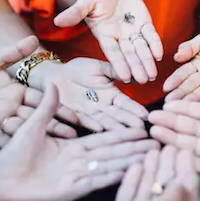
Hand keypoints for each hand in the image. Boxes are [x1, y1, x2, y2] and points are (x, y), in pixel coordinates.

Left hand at [0, 36, 77, 146]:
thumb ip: (15, 53)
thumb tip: (34, 40)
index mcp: (18, 93)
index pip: (44, 101)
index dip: (60, 108)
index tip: (79, 114)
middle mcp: (11, 107)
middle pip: (37, 118)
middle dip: (56, 126)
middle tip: (75, 135)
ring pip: (21, 128)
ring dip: (36, 136)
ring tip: (53, 145)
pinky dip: (6, 141)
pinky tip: (19, 148)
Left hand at [0, 84, 159, 200]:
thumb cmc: (13, 154)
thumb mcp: (32, 125)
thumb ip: (47, 107)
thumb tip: (55, 84)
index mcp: (74, 146)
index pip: (105, 137)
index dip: (124, 132)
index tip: (142, 126)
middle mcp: (80, 161)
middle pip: (114, 152)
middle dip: (135, 148)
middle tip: (157, 143)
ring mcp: (78, 176)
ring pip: (110, 166)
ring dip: (131, 161)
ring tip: (151, 157)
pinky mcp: (72, 190)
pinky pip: (96, 181)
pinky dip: (113, 176)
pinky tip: (130, 172)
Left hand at [33, 58, 148, 131]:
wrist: (54, 75)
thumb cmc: (77, 69)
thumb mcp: (98, 67)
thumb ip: (114, 70)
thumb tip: (134, 73)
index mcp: (111, 94)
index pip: (125, 103)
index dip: (134, 109)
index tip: (145, 115)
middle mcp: (103, 107)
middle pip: (117, 115)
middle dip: (129, 122)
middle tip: (140, 129)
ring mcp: (90, 113)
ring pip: (104, 121)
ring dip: (114, 127)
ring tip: (125, 133)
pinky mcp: (75, 117)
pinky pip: (84, 121)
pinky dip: (92, 125)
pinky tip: (100, 129)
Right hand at [54, 0, 163, 83]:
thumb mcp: (85, 3)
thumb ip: (75, 12)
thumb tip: (58, 21)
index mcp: (105, 34)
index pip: (113, 52)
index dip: (119, 64)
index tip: (125, 77)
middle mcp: (120, 36)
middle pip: (129, 54)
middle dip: (137, 67)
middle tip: (145, 81)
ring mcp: (133, 31)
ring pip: (141, 48)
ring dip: (147, 61)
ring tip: (153, 75)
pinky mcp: (144, 23)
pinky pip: (151, 35)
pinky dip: (155, 44)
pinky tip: (159, 55)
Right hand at [83, 147, 198, 200]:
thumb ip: (176, 194)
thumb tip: (186, 182)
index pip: (188, 200)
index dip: (187, 173)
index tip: (187, 151)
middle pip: (169, 196)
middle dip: (170, 170)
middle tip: (171, 146)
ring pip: (150, 196)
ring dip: (152, 172)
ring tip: (154, 150)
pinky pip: (132, 200)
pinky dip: (135, 183)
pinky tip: (137, 164)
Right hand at [163, 30, 199, 103]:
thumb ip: (190, 47)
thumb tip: (176, 56)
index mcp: (196, 64)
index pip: (183, 73)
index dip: (175, 80)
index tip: (165, 88)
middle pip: (191, 85)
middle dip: (180, 93)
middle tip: (170, 102)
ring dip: (194, 98)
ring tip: (184, 106)